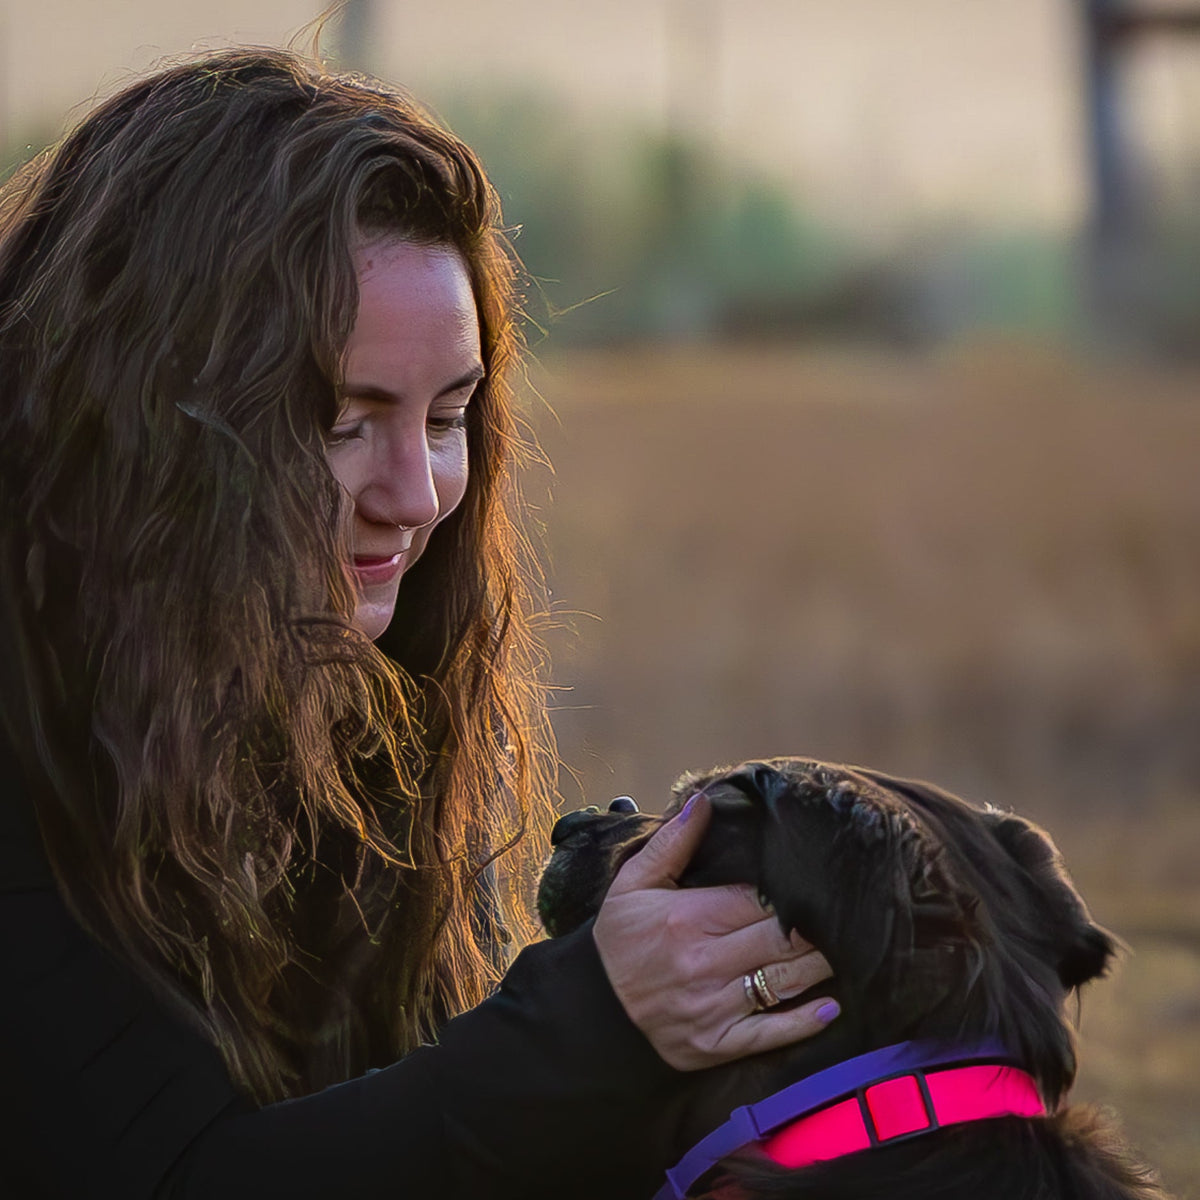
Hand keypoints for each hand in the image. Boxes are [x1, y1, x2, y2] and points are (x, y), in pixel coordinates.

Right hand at [592, 793, 837, 1070]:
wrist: (592, 1011)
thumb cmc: (619, 941)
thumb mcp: (633, 884)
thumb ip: (672, 843)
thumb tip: (704, 800)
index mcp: (686, 919)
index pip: (757, 901)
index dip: (788, 894)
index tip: (811, 885)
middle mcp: (704, 963)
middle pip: (780, 940)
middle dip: (814, 928)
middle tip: (842, 916)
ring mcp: (713, 1007)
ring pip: (784, 983)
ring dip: (819, 967)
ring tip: (843, 951)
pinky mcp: (717, 1043)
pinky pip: (770, 1033)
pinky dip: (804, 1022)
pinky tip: (830, 1007)